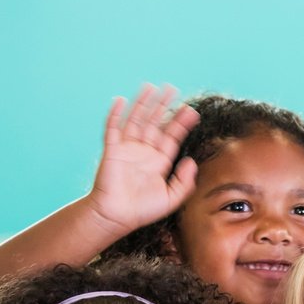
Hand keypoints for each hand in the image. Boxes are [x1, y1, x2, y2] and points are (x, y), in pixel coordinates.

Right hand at [89, 84, 200, 235]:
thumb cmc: (143, 210)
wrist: (117, 217)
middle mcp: (144, 152)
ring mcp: (127, 149)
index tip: (191, 110)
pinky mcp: (112, 151)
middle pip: (155, 123)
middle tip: (172, 88)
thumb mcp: (172, 198)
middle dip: (163, 106)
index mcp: (159, 161)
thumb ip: (185, 181)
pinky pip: (112, 129)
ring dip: (143, 104)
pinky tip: (121, 100)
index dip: (180, 123)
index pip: (171, 136)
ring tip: (150, 87)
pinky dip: (116, 115)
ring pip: (136, 121)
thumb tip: (191, 161)